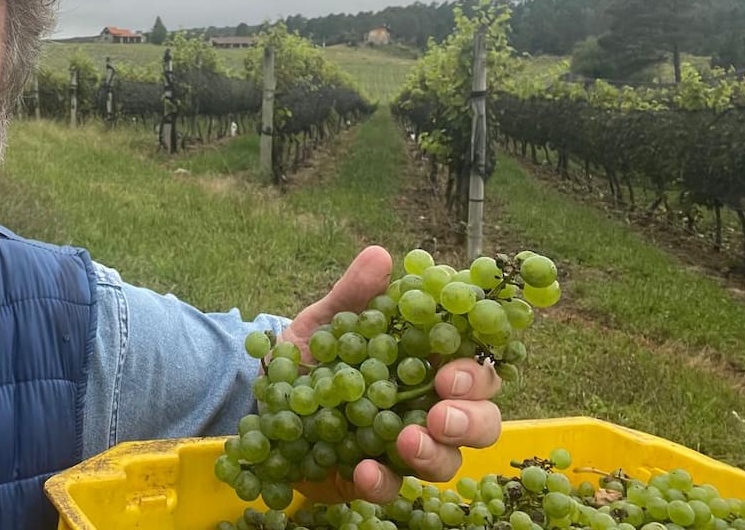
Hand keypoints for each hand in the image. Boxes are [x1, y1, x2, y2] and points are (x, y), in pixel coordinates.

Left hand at [278, 245, 502, 503]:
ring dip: (435, 454)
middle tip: (440, 413)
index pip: (474, 366)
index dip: (476, 371)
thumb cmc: (310, 356)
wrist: (263, 400)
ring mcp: (408, 446)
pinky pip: (394, 488)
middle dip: (471, 418)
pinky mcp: (378, 478)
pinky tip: (365, 470)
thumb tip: (379, 256)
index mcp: (427, 362)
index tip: (450, 372)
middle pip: (481, 417)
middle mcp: (428, 406)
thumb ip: (354, 295)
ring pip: (450, 460)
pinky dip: (384, 482)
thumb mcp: (326, 322)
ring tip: (406, 443)